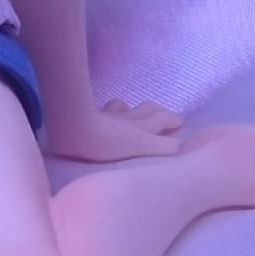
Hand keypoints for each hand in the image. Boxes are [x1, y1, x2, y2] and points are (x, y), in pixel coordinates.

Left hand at [45, 99, 185, 162]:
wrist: (72, 131)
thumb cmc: (106, 145)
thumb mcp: (142, 147)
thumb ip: (162, 147)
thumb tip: (180, 145)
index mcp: (142, 129)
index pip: (164, 120)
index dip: (174, 121)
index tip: (182, 125)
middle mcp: (130, 119)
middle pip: (151, 110)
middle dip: (163, 113)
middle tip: (171, 120)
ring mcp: (111, 117)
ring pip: (131, 108)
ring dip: (140, 111)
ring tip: (144, 117)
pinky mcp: (95, 116)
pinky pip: (110, 110)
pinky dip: (117, 111)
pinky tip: (113, 115)